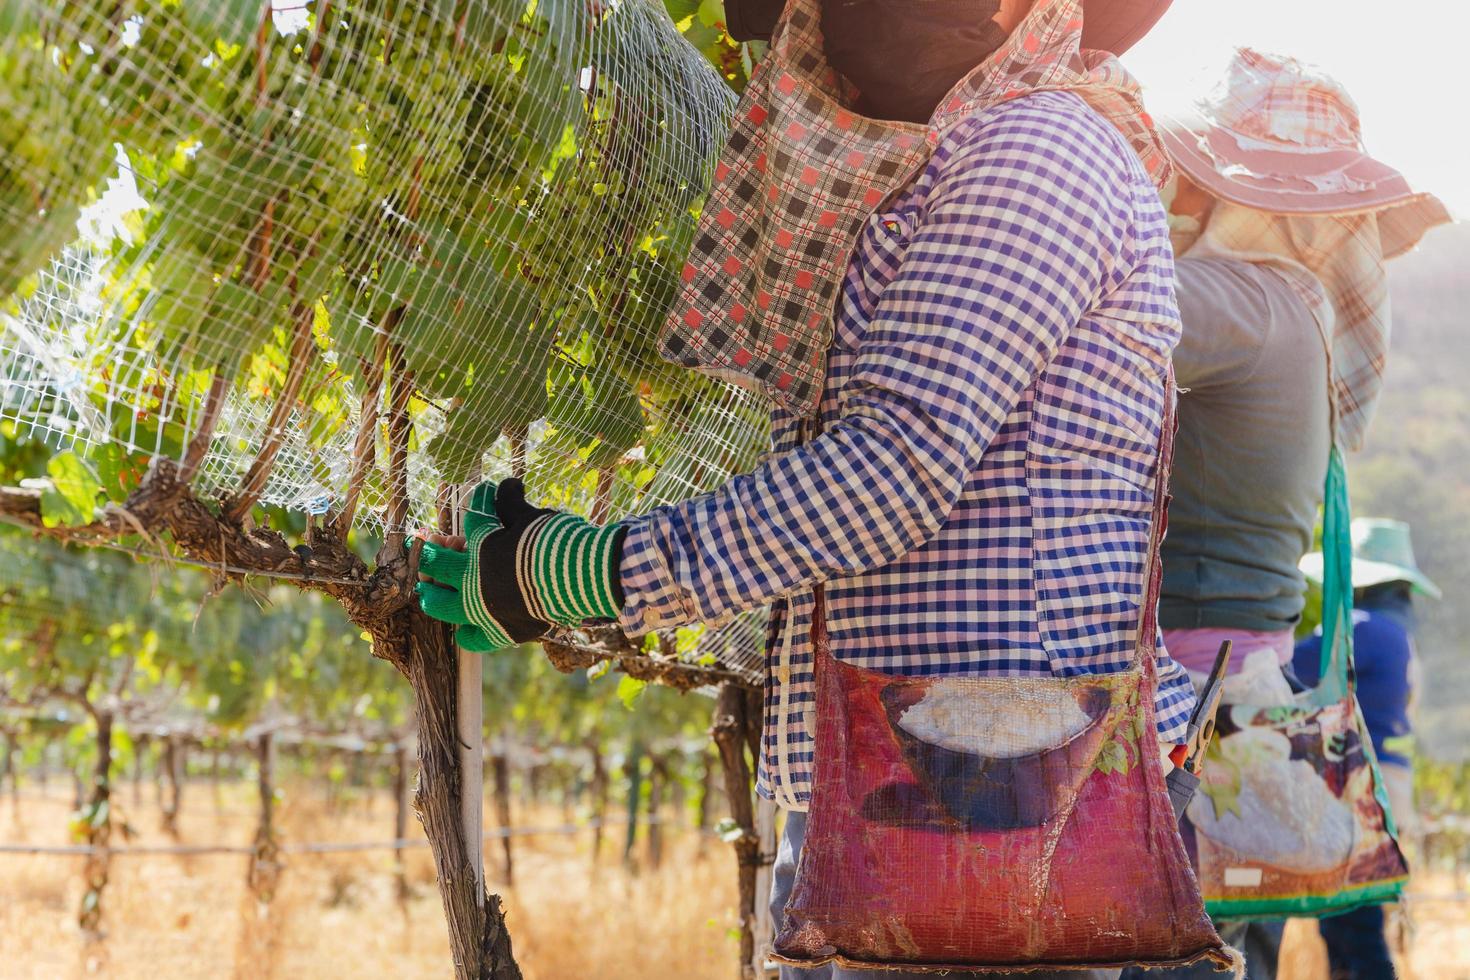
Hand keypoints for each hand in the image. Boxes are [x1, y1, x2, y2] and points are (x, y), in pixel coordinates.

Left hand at [415, 479, 624, 651]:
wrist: (583, 580)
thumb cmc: (557, 543)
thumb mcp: (532, 516)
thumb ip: (512, 501)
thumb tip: (507, 483)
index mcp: (480, 546)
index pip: (470, 520)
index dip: (478, 502)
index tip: (484, 493)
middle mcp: (473, 579)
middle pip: (433, 566)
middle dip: (428, 553)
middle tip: (431, 546)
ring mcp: (482, 609)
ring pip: (439, 606)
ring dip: (432, 594)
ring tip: (429, 589)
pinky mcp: (500, 632)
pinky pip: (470, 639)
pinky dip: (466, 632)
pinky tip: (465, 625)